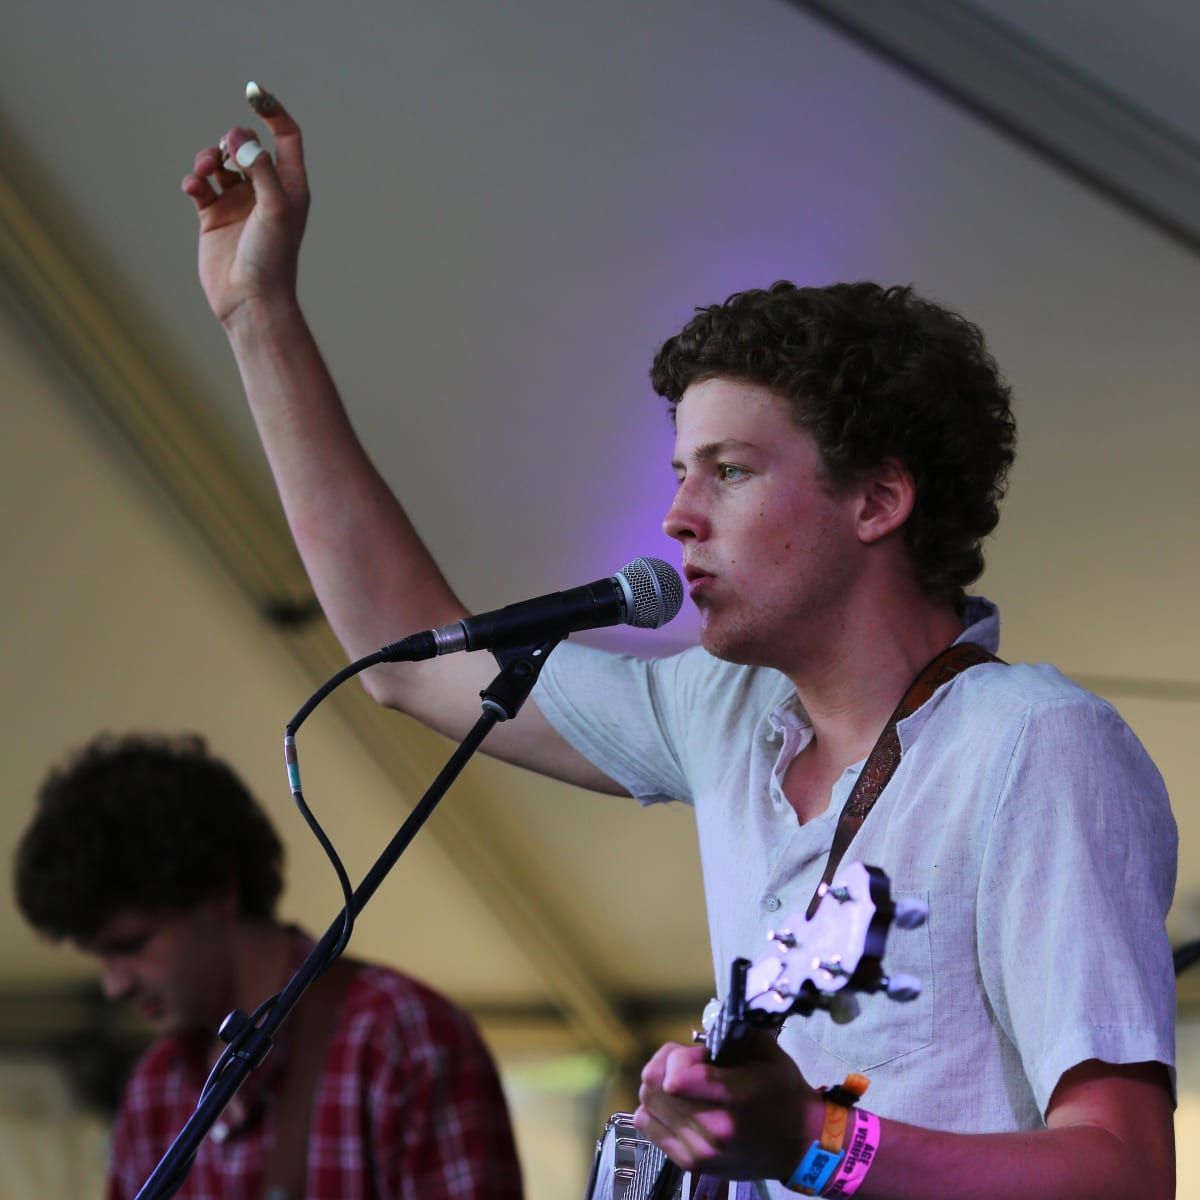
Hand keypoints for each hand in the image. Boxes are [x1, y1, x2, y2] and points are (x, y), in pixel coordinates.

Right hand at [181, 86, 309, 324]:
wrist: (250, 301)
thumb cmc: (272, 259)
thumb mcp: (275, 210)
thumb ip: (261, 170)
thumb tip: (241, 139)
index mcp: (291, 187)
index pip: (286, 136)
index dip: (272, 111)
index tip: (252, 93)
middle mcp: (265, 192)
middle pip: (247, 144)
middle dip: (232, 140)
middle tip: (228, 156)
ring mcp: (239, 204)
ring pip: (220, 162)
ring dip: (209, 158)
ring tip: (205, 172)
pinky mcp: (214, 217)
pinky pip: (200, 185)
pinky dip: (194, 181)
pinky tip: (193, 190)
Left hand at [633, 1032, 817, 1180]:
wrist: (798, 1145)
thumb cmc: (783, 1095)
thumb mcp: (768, 1054)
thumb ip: (736, 1032)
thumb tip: (711, 1019)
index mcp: (735, 1099)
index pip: (676, 1077)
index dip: (678, 1056)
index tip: (697, 1054)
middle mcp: (713, 1129)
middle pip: (655, 1085)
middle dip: (668, 1065)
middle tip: (690, 1065)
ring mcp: (699, 1150)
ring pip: (647, 1103)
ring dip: (660, 1086)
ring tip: (684, 1084)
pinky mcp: (689, 1163)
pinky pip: (647, 1123)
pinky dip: (656, 1108)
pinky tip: (677, 1103)